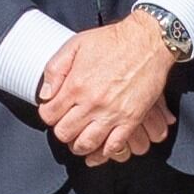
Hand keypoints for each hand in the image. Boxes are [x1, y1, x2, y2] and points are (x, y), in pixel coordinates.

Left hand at [36, 18, 176, 167]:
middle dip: (62, 131)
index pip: (50, 115)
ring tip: (80, 140)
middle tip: (66, 126)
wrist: (146, 42)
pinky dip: (104, 152)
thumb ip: (55, 69)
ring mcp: (112, 113)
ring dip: (79, 146)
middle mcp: (92, 103)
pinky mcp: (131, 119)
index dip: (48, 114)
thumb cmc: (112, 41)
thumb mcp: (75, 45)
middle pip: (65, 133)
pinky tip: (101, 147)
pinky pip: (114, 146)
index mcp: (75, 85)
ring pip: (87, 144)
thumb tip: (46, 93)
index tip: (53, 111)